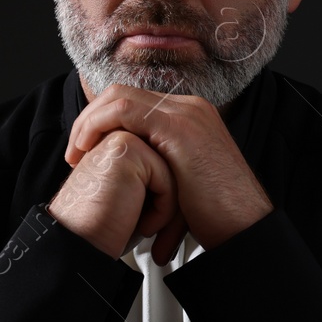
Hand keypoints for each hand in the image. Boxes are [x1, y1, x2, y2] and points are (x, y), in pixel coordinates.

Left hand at [64, 84, 273, 250]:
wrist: (245, 228)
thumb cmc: (219, 217)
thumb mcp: (183, 186)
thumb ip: (160, 172)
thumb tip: (138, 186)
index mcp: (192, 118)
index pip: (135, 102)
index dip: (103, 121)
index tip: (87, 151)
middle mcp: (190, 109)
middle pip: (123, 93)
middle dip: (91, 119)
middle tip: (75, 150)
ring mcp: (187, 113)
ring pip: (118, 96)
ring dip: (88, 122)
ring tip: (77, 152)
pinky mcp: (179, 126)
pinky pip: (123, 110)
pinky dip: (98, 125)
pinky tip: (88, 150)